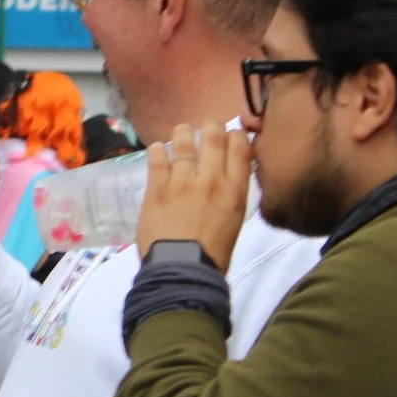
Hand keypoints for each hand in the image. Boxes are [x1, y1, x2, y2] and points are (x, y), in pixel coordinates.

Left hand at [136, 124, 253, 270]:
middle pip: (213, 136)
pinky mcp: (157, 189)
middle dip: (210, 126)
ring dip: (183, 133)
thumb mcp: (234, 221)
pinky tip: (158, 148)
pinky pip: (157, 159)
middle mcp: (211, 180)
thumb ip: (231, 195)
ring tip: (181, 132)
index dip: (236, 135)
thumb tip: (228, 177)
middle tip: (206, 126)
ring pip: (184, 142)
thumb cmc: (213, 254)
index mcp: (235, 191)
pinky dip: (158, 150)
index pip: (240, 147)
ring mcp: (182, 182)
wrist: (182, 270)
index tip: (231, 134)